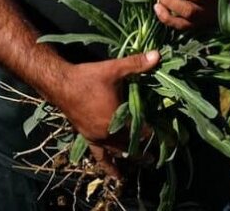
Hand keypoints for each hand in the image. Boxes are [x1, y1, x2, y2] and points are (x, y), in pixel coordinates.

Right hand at [52, 50, 159, 176]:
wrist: (60, 84)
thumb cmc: (87, 77)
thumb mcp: (113, 69)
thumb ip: (136, 64)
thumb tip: (158, 55)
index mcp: (117, 119)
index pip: (143, 131)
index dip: (157, 133)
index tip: (170, 136)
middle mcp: (108, 133)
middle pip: (133, 145)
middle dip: (147, 148)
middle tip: (161, 152)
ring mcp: (97, 138)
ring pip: (118, 153)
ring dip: (132, 158)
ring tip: (145, 163)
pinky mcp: (88, 138)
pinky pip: (101, 157)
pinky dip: (110, 166)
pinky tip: (116, 175)